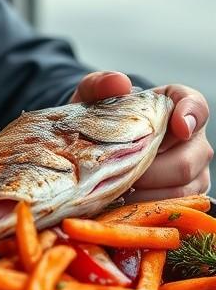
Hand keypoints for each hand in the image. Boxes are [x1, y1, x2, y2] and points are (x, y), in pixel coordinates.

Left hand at [70, 71, 211, 200]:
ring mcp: (195, 169)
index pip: (196, 106)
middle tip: (119, 171)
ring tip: (119, 187)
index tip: (178, 126)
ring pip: (181, 188)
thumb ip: (100, 84)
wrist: (97, 144)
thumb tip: (119, 82)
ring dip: (147, 192)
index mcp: (178, 104)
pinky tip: (125, 200)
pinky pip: (174, 206)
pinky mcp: (187, 193)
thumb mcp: (93, 97)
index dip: (190, 116)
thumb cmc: (103, 117)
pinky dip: (148, 206)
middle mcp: (194, 138)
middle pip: (186, 160)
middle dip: (150, 171)